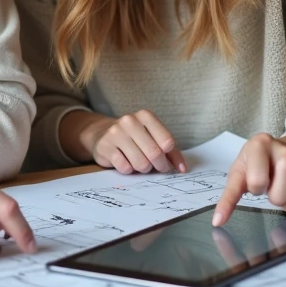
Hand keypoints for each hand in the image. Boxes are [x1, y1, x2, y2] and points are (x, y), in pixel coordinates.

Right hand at [64, 110, 186, 173]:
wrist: (102, 134)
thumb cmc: (134, 138)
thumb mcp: (153, 138)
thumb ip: (171, 152)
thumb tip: (183, 169)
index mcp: (145, 116)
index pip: (167, 141)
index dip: (169, 158)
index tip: (166, 163)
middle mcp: (130, 121)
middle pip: (155, 153)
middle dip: (158, 166)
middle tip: (156, 168)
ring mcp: (115, 133)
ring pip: (140, 163)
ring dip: (143, 169)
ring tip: (140, 164)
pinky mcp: (105, 146)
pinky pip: (125, 167)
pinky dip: (129, 170)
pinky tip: (126, 163)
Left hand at [213, 132, 285, 222]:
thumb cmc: (261, 161)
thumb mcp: (242, 169)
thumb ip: (231, 192)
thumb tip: (218, 219)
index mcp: (259, 145)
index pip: (255, 180)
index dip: (245, 196)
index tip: (219, 221)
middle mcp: (283, 150)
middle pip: (276, 195)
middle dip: (269, 196)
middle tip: (267, 185)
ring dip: (282, 201)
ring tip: (278, 186)